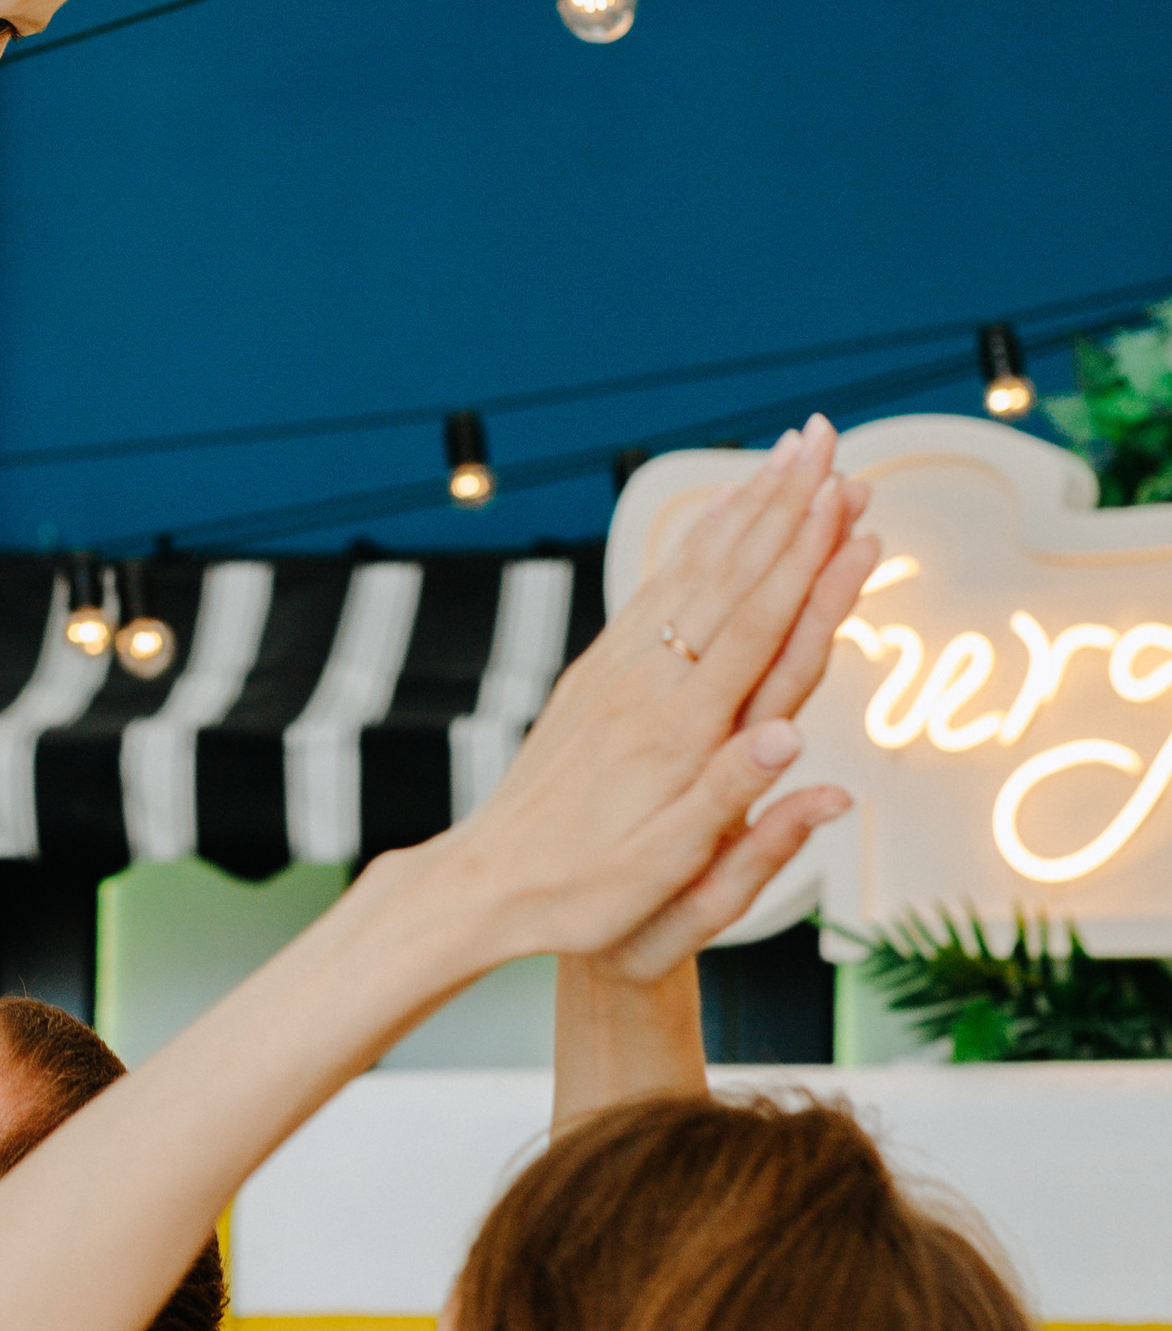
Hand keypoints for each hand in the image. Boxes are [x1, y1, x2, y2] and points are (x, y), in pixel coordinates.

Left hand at [433, 421, 873, 973]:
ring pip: (692, 571)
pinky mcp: (596, 676)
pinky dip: (695, 545)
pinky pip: (656, 592)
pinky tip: (719, 516)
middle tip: (829, 436)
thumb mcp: (671, 876)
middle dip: (785, 503)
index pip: (755, 625)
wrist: (486, 885)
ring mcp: (616, 672)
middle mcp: (647, 685)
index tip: (845, 496)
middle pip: (730, 576)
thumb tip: (793, 738)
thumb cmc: (587, 895)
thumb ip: (736, 806)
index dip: (806, 558)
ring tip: (787, 452)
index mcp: (678, 732)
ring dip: (745, 508)